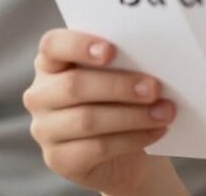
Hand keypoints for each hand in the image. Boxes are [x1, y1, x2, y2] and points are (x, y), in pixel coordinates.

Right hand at [22, 29, 178, 195]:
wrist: (126, 151)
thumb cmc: (122, 99)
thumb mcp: (121, 75)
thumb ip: (125, 61)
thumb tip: (153, 55)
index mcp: (51, 63)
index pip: (52, 45)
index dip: (78, 45)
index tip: (111, 50)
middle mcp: (41, 95)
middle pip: (74, 86)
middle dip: (119, 86)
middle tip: (155, 88)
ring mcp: (45, 129)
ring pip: (87, 120)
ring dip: (132, 115)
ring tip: (165, 112)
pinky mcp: (59, 159)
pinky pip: (96, 148)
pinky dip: (132, 139)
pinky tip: (156, 131)